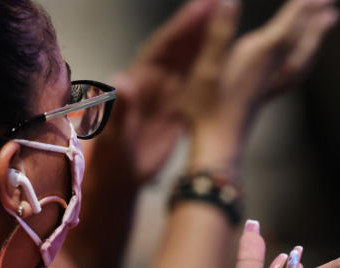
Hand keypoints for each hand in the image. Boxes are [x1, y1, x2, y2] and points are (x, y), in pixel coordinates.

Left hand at [94, 0, 226, 185]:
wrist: (118, 178)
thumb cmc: (111, 158)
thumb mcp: (114, 135)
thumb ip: (119, 109)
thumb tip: (122, 82)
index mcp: (138, 80)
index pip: (164, 46)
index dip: (183, 26)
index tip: (203, 7)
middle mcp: (154, 81)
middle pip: (180, 46)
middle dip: (199, 24)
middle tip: (222, 3)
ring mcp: (166, 93)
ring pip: (190, 61)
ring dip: (207, 41)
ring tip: (228, 20)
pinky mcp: (177, 108)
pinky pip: (197, 83)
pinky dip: (211, 69)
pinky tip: (228, 60)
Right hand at [180, 0, 339, 164]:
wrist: (217, 146)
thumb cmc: (205, 108)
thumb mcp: (204, 66)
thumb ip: (218, 31)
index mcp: (258, 57)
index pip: (287, 25)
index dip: (302, 6)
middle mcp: (271, 68)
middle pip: (301, 37)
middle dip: (316, 17)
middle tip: (332, 1)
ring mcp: (271, 83)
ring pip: (303, 54)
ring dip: (316, 35)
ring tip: (329, 21)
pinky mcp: (267, 94)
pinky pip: (296, 71)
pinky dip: (306, 57)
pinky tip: (305, 57)